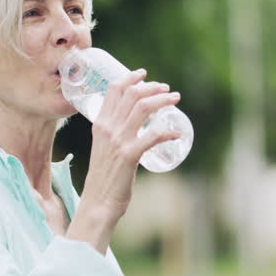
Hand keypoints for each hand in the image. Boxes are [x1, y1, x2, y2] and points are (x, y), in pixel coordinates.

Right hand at [72, 69, 182, 250]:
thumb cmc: (104, 176)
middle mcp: (107, 128)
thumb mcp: (104, 148)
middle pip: (132, 95)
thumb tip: (131, 126)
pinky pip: (152, 136)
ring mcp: (118, 141)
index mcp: (100, 124)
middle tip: (166, 89)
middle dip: (152, 87)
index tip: (143, 74)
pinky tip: (177, 133)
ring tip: (175, 100)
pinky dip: (168, 132)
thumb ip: (113, 135)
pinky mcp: (130, 155)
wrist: (98, 201)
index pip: (113, 90)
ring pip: (143, 109)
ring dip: (163, 101)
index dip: (130, 78)